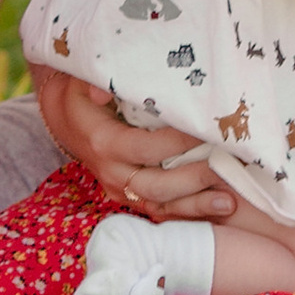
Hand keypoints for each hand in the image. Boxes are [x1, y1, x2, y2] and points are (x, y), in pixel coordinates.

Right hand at [32, 67, 237, 222]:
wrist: (67, 120)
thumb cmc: (84, 95)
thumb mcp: (83, 81)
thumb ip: (98, 82)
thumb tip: (101, 92)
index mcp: (104, 143)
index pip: (146, 148)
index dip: (178, 143)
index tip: (208, 132)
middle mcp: (111, 172)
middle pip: (156, 185)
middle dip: (193, 179)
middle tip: (225, 168)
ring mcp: (119, 189)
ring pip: (159, 204)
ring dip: (195, 205)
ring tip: (228, 202)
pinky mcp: (128, 197)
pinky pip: (158, 211)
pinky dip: (186, 212)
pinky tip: (214, 209)